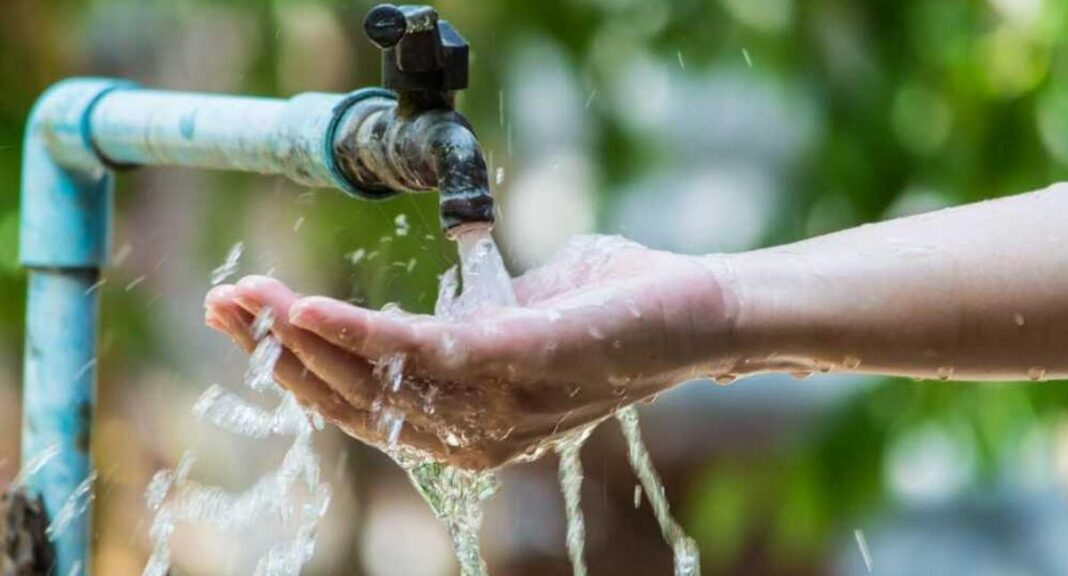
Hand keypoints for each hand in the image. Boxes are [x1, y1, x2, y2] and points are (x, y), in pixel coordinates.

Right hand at [204, 236, 733, 469]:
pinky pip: (426, 353)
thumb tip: (425, 314)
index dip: (298, 369)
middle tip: (224, 305)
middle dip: (279, 354)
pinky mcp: (521, 362)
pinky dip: (360, 333)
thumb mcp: (519, 321)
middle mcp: (477, 434)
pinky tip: (309, 307)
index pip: (365, 409)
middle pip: (355, 403)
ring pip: (376, 381)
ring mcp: (498, 406)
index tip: (246, 321)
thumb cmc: (610, 310)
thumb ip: (465, 327)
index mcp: (471, 423)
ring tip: (250, 299)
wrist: (700, 308)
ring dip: (303, 337)